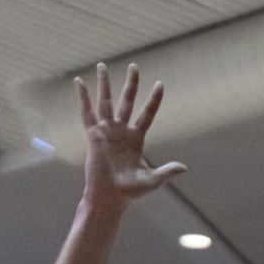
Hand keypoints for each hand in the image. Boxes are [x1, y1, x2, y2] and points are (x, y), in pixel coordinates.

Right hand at [77, 63, 185, 205]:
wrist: (110, 198)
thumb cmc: (130, 192)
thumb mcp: (153, 180)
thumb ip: (167, 171)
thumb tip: (184, 168)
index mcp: (136, 138)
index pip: (147, 113)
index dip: (154, 100)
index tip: (160, 84)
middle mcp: (121, 131)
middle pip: (127, 101)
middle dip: (131, 84)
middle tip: (135, 66)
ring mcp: (107, 131)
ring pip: (106, 102)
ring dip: (105, 84)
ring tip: (103, 65)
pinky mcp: (93, 135)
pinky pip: (87, 113)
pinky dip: (83, 98)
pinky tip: (79, 82)